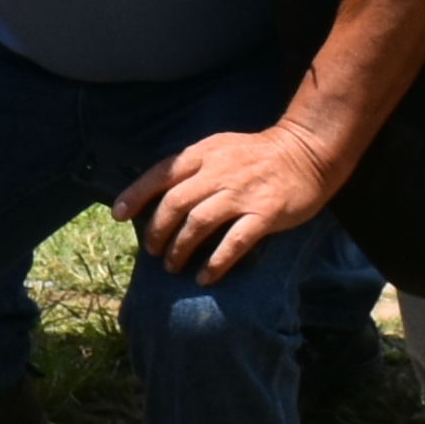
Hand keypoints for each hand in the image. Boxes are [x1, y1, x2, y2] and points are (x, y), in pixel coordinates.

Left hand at [121, 117, 349, 281]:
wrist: (306, 152)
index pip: (160, 173)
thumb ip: (192, 166)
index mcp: (203, 155)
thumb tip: (160, 193)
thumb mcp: (219, 147)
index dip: (135, 195)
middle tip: (152, 251)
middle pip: (174, 205)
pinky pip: (234, 242)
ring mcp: (241, 194)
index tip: (118, 214)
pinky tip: (206, 276)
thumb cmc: (257, 154)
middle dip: (157, 232)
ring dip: (180, 249)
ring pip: (198, 224)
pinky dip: (216, 262)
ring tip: (173, 266)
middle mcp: (218, 173)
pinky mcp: (264, 214)